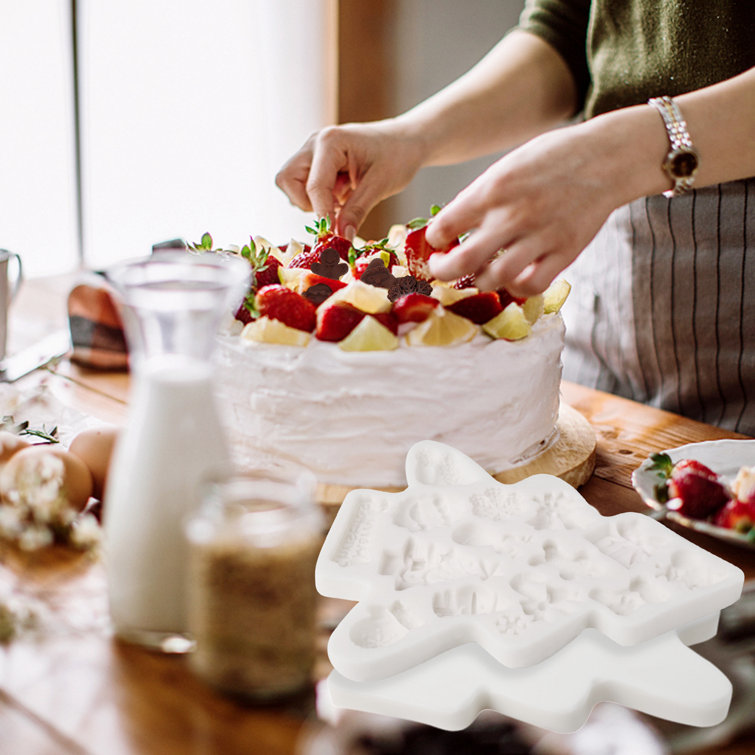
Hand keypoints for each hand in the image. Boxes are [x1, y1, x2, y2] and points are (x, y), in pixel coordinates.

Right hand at [275, 120, 425, 237]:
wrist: (405, 142)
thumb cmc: (397, 156)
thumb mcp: (380, 186)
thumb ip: (357, 211)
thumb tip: (341, 238)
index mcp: (330, 142)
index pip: (314, 186)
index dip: (323, 215)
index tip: (334, 237)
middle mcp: (314, 143)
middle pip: (287, 180)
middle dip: (306, 203)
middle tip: (336, 210)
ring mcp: (311, 151)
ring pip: (290, 183)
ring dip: (310, 201)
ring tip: (342, 199)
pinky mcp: (314, 162)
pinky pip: (301, 185)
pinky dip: (316, 198)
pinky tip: (340, 195)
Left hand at [426, 121, 625, 296]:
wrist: (607, 156)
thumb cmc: (551, 159)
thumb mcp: (507, 166)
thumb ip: (479, 197)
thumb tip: (449, 227)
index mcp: (494, 188)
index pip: (445, 225)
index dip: (435, 239)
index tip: (438, 241)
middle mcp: (514, 213)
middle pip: (464, 261)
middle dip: (444, 272)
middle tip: (442, 270)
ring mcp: (541, 235)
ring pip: (496, 278)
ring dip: (481, 281)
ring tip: (481, 273)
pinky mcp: (566, 251)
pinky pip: (532, 285)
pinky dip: (517, 287)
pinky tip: (513, 277)